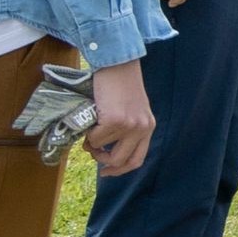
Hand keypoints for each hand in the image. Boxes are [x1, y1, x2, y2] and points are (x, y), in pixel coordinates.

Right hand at [84, 60, 155, 177]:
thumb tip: (106, 151)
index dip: (120, 170)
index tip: (106, 171)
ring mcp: (130, 125)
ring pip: (104, 149)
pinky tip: (90, 119)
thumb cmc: (119, 85)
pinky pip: (96, 138)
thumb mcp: (131, 109)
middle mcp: (142, 128)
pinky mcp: (115, 120)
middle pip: (122, 161)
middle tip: (93, 153)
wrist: (117, 64)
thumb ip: (126, 128)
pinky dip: (89, 133)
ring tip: (90, 129)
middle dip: (104, 162)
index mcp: (148, 127)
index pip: (137, 159)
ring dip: (92, 143)